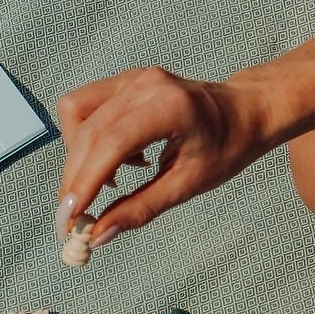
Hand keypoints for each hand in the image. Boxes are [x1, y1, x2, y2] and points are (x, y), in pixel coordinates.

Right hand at [54, 67, 276, 245]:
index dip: (86, 182)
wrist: (245, 110)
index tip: (70, 219)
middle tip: (71, 219)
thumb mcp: (189, 185)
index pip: (113, 143)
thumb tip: (98, 236)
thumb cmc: (228, 146)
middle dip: (74, 179)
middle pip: (88, 132)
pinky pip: (85, 107)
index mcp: (171, 106)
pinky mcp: (124, 80)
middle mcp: (146, 84)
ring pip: (77, 115)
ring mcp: (132, 77)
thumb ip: (140, 209)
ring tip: (107, 183)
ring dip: (77, 157)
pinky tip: (118, 160)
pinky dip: (88, 139)